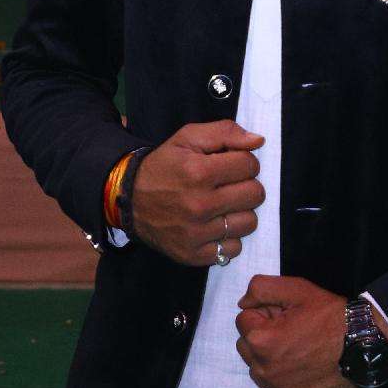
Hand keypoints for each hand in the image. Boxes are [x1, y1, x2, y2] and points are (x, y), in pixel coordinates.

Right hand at [128, 121, 264, 266]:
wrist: (129, 200)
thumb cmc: (163, 166)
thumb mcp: (187, 138)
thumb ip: (225, 132)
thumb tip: (258, 141)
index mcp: (198, 172)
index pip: (250, 165)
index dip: (244, 162)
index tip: (230, 165)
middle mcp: (199, 205)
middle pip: (255, 195)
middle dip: (246, 185)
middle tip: (228, 186)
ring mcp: (197, 234)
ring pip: (249, 223)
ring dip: (240, 212)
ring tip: (222, 206)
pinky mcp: (194, 255)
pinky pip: (234, 248)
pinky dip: (228, 237)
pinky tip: (214, 226)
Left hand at [235, 275, 360, 387]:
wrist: (367, 348)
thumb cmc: (333, 318)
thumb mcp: (298, 290)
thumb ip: (261, 289)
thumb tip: (243, 303)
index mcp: (260, 340)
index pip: (243, 321)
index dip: (265, 314)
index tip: (286, 317)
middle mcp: (264, 371)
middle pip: (247, 349)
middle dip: (263, 339)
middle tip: (294, 334)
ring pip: (260, 373)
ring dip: (272, 362)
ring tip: (301, 354)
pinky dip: (286, 386)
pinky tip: (306, 374)